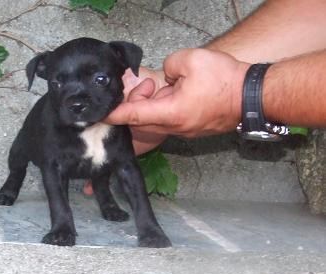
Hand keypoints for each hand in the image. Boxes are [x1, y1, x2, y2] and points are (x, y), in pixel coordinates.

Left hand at [107, 49, 250, 138]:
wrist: (255, 97)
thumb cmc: (226, 80)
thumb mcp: (191, 60)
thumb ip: (169, 65)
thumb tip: (166, 75)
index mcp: (170, 113)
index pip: (133, 115)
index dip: (114, 114)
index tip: (99, 115)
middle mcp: (175, 128)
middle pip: (143, 119)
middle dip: (138, 102)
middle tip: (149, 85)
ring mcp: (184, 131)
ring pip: (157, 119)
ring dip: (155, 104)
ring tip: (170, 86)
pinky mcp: (192, 130)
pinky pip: (170, 120)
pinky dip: (167, 108)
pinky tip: (179, 93)